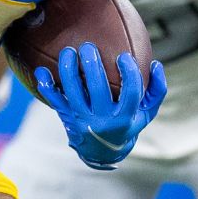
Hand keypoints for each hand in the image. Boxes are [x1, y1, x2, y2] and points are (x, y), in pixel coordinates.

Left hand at [33, 42, 166, 169]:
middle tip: (88, 47)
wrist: (103, 151)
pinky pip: (54, 101)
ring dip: (68, 70)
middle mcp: (103, 120)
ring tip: (68, 52)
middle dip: (92, 65)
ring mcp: (83, 120)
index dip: (129, 73)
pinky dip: (46, 86)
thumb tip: (156, 64)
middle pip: (98, 89)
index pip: (130, 92)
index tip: (123, 56)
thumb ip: (156, 89)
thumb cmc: (128, 123)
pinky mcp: (68, 118)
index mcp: (125, 117)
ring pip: (73, 92)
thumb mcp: (146, 113)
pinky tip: (41, 71)